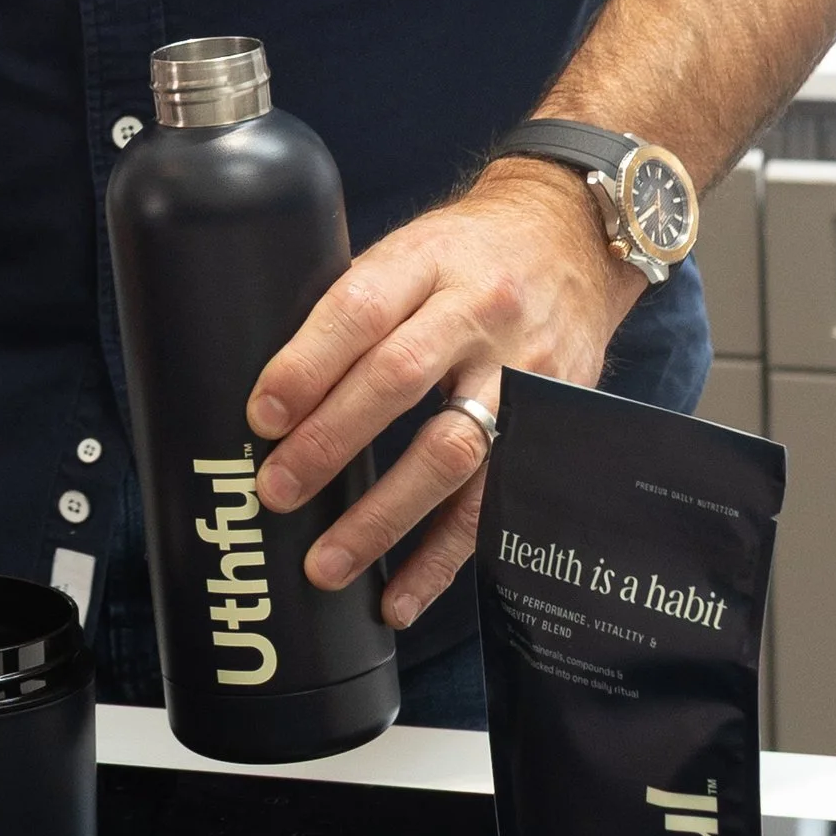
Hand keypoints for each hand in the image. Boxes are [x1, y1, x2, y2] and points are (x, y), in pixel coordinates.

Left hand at [245, 164, 639, 627]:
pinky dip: (443, 557)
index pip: (361, 308)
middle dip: (330, 442)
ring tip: (327, 563)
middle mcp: (481, 312)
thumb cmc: (471, 250)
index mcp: (430, 259)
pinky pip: (492, 501)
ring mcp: (521, 372)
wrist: (574, 239)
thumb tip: (274, 391)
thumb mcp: (414, 247)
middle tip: (276, 492)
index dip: (308, 365)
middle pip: (399, 380)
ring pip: (450, 452)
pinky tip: (400, 597)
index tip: (261, 416)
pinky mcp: (546, 425)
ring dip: (383, 517)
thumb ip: (358, 304)